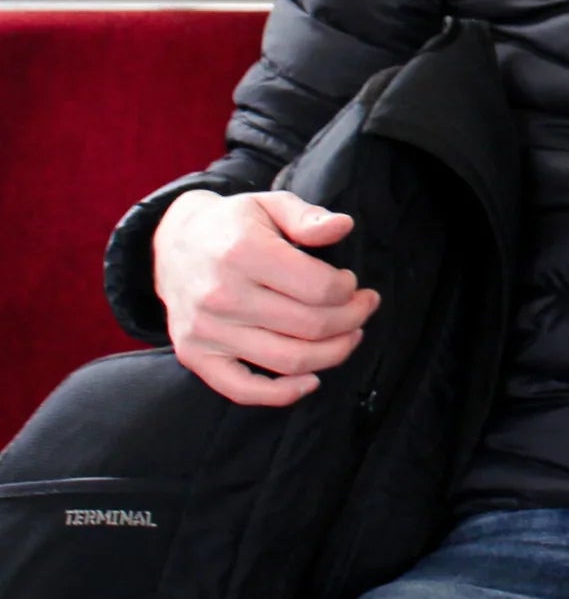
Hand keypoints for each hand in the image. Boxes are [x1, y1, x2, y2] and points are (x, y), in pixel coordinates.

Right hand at [153, 188, 379, 407]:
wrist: (173, 243)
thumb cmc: (234, 224)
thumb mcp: (271, 204)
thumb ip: (308, 217)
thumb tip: (343, 227)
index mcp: (243, 252)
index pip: (319, 288)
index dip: (349, 290)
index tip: (353, 284)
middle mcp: (221, 295)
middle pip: (310, 326)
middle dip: (352, 320)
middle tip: (364, 308)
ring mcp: (205, 330)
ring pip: (288, 360)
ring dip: (333, 354)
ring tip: (351, 336)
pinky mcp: (193, 355)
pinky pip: (242, 389)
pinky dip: (282, 394)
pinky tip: (311, 380)